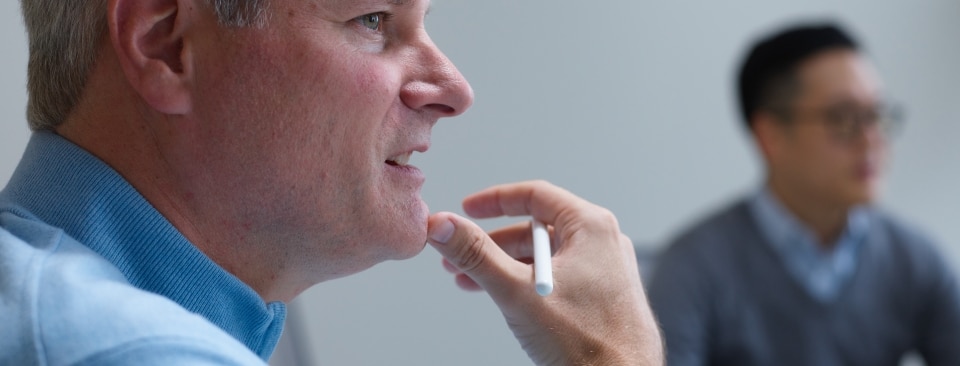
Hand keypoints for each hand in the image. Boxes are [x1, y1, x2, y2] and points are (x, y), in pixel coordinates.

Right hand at [427, 180, 662, 365]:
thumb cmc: (589, 343)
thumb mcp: (517, 292)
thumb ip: (476, 255)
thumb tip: (444, 226)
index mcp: (592, 227)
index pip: (536, 195)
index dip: (495, 200)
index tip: (467, 209)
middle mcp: (603, 244)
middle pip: (536, 229)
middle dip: (492, 244)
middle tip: (460, 254)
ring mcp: (605, 271)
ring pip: (545, 257)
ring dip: (505, 267)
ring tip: (471, 283)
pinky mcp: (603, 297)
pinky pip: (559, 278)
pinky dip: (527, 284)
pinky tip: (507, 301)